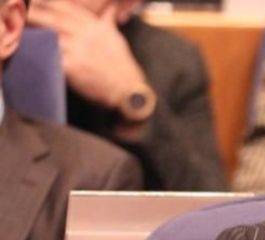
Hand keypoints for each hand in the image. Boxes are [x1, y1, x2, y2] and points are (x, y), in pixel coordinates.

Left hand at [27, 0, 147, 109]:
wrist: (129, 92)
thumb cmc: (123, 67)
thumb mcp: (118, 39)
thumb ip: (108, 22)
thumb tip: (112, 9)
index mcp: (96, 27)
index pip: (68, 9)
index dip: (49, 3)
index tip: (36, 2)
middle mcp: (87, 35)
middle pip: (54, 19)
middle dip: (35, 14)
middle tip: (22, 13)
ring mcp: (79, 50)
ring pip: (49, 36)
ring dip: (34, 34)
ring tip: (22, 33)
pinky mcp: (73, 66)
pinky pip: (51, 56)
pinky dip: (40, 53)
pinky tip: (31, 52)